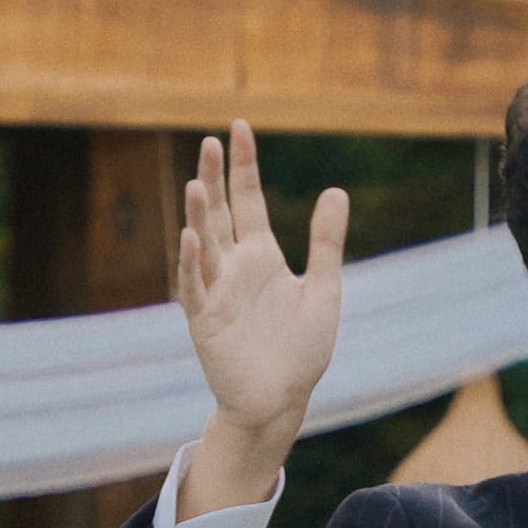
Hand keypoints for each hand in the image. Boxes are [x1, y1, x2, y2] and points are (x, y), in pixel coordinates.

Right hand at [173, 123, 347, 516]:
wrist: (281, 400)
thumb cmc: (301, 350)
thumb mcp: (323, 291)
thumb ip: (326, 243)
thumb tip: (335, 190)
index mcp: (262, 256)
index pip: (248, 199)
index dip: (243, 165)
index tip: (238, 127)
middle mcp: (234, 267)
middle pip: (220, 213)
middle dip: (214, 178)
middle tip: (209, 141)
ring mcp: (217, 292)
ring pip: (203, 244)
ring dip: (199, 215)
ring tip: (199, 182)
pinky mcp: (205, 321)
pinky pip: (196, 288)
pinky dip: (193, 264)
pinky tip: (192, 238)